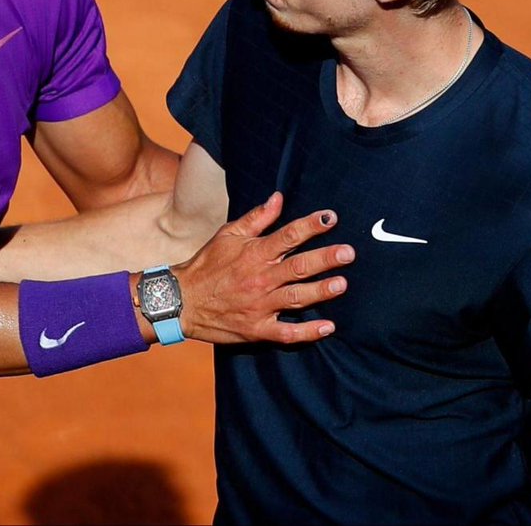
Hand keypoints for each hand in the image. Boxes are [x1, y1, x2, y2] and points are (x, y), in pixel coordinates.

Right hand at [175, 192, 351, 343]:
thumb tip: (278, 198)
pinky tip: (328, 327)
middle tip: (349, 253)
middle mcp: (260, 279)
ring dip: (321, 291)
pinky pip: (287, 333)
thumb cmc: (207, 265)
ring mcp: (260, 306)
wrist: (182, 301)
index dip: (311, 226)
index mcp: (254, 253)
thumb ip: (257, 218)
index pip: (288, 235)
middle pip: (298, 266)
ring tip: (342, 284)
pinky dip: (308, 332)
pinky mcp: (258, 329)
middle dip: (325, 258)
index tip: (331, 218)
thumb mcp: (228, 235)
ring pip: (296, 297)